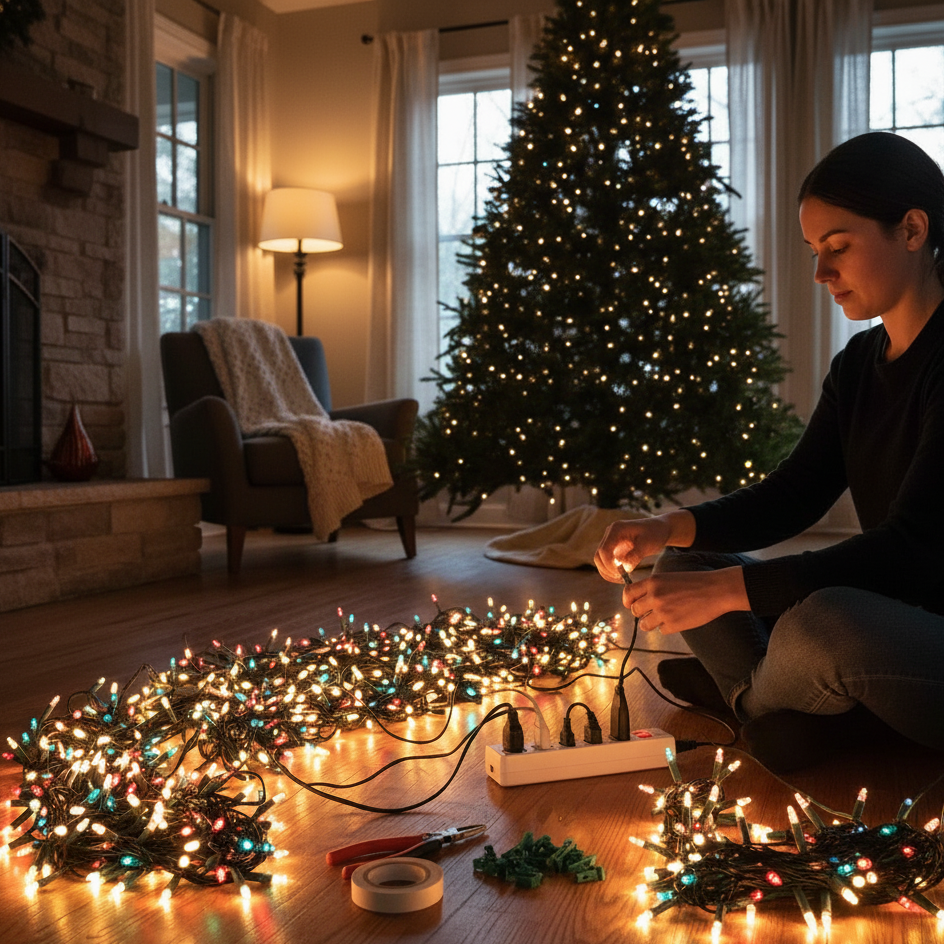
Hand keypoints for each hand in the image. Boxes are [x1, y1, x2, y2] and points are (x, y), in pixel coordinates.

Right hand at [594, 510, 694, 581]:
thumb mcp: (648, 544)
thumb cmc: (656, 534)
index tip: (621, 575)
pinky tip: (622, 576)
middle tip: (621, 580)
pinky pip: (606, 561)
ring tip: (621, 580)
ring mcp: (610, 540)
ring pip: (600, 560)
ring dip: (607, 572)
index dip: (609, 565)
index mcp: (616, 529)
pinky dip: (611, 571)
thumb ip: (635, 555)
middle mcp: (610, 533)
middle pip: (599, 556)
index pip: (604, 550)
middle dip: (607, 570)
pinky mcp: (613, 547)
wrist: (660, 528)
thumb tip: (623, 568)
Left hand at [623, 568, 747, 634]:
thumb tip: (639, 600)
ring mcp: (663, 612)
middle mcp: (654, 597)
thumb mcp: (669, 578)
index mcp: (653, 582)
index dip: (628, 601)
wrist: (716, 590)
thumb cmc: (694, 582)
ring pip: (644, 625)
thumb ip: (653, 587)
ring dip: (652, 623)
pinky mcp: (673, 625)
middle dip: (642, 613)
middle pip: (635, 611)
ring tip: (665, 617)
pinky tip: (679, 619)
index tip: (631, 605)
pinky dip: (668, 627)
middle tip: (653, 611)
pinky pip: (662, 630)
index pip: (628, 593)